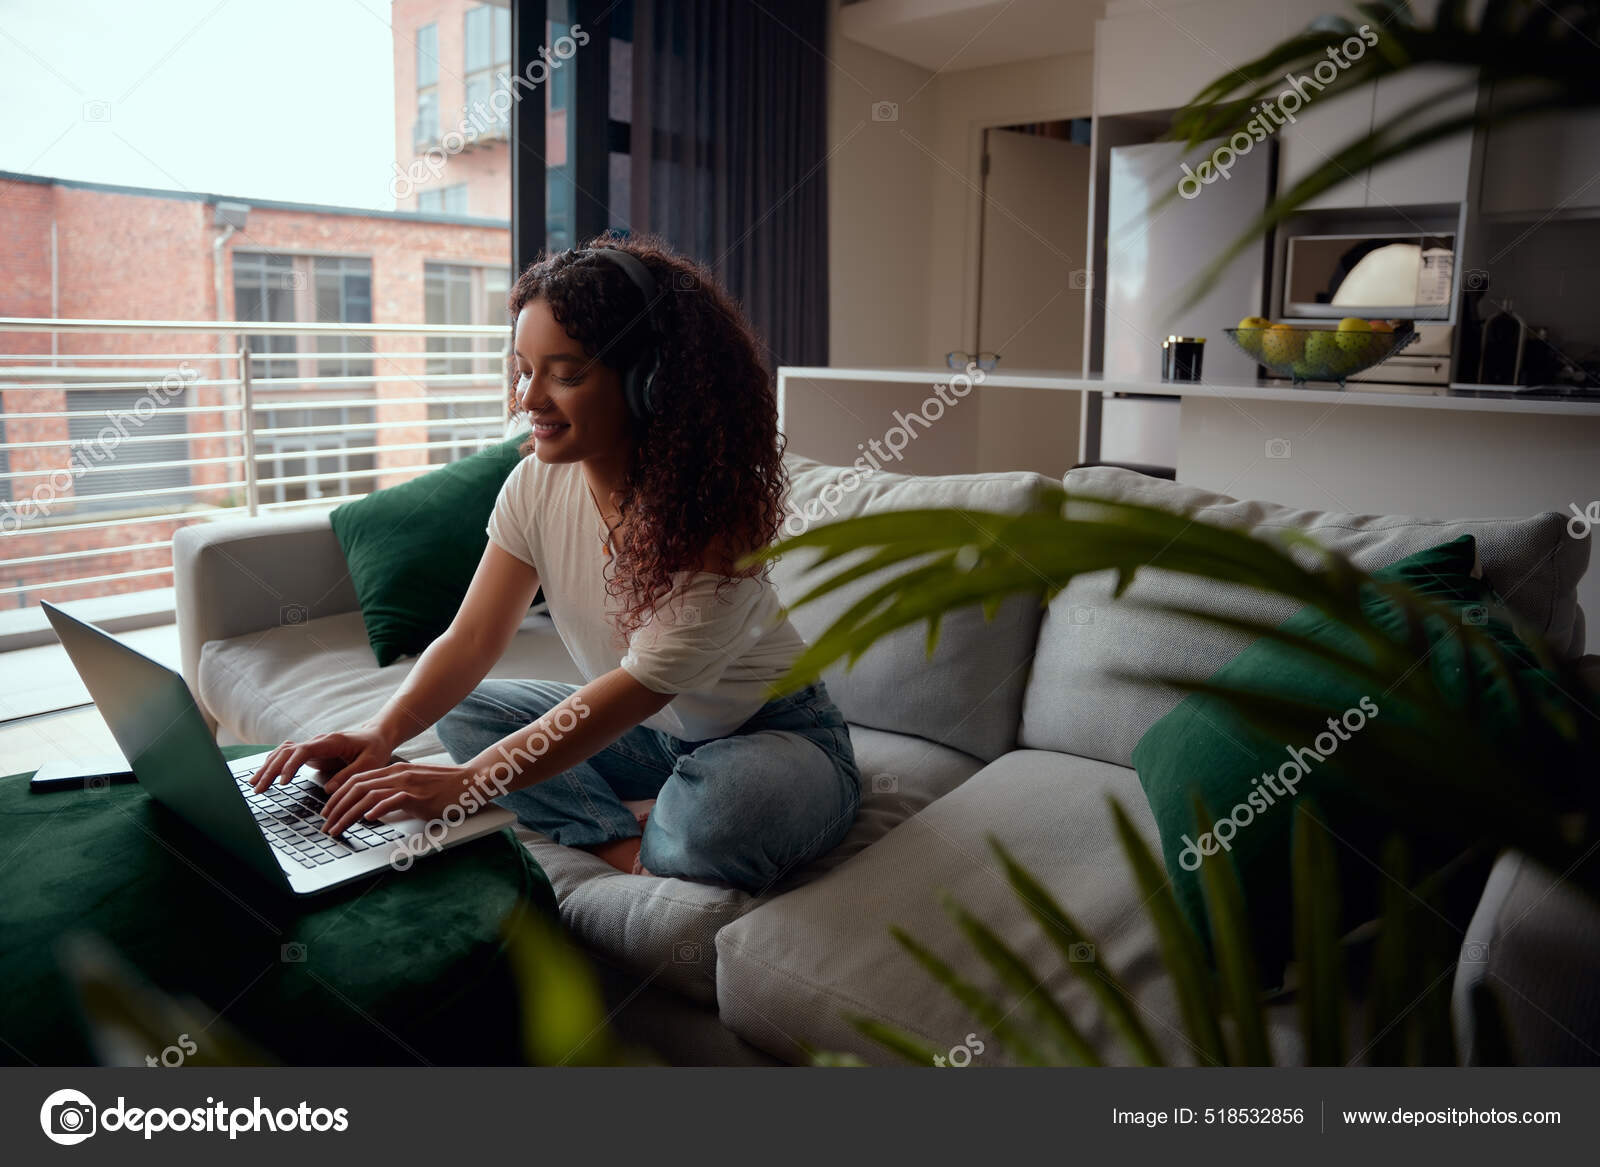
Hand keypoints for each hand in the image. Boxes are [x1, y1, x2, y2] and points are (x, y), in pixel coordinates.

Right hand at [250, 727, 395, 793]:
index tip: (283, 782)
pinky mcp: (311, 753)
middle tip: (259, 789)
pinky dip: (274, 764)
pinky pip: (287, 756)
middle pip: (287, 752)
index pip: (304, 751)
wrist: (376, 736)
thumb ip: (350, 775)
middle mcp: (318, 742)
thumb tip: (328, 790)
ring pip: (283, 753)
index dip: (291, 765)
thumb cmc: (375, 748)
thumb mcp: (370, 763)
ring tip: (255, 785)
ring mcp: (313, 747)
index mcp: (332, 742)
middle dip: (271, 770)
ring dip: (268, 767)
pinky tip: (264, 775)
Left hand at [318, 762, 477, 837]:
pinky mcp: (419, 795)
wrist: (471, 781)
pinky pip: (392, 800)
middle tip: (326, 824)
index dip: (338, 796)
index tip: (328, 812)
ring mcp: (407, 783)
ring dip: (348, 813)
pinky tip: (367, 819)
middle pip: (356, 787)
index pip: (356, 780)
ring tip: (338, 828)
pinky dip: (377, 809)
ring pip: (368, 795)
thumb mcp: (415, 788)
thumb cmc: (445, 788)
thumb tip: (373, 811)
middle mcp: (397, 774)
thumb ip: (394, 796)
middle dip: (336, 807)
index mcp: (393, 770)